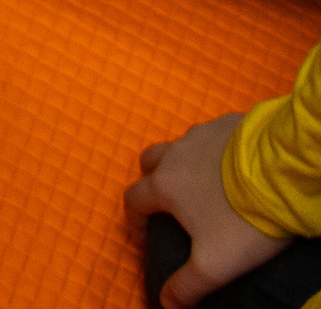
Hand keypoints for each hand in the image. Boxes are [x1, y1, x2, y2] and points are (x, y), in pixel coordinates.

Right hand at [125, 114, 282, 305]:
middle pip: (149, 161)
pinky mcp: (228, 124)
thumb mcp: (214, 263)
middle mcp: (175, 154)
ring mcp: (201, 134)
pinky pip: (213, 137)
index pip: (134, 199)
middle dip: (152, 180)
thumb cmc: (241, 219)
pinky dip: (216, 152)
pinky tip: (236, 168)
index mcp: (165, 185)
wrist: (281, 175)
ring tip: (208, 186)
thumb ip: (187, 285)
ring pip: (181, 147)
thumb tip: (166, 304)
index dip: (135, 221)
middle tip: (170, 203)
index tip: (145, 237)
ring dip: (185, 164)